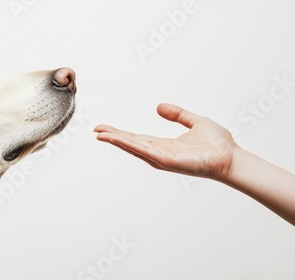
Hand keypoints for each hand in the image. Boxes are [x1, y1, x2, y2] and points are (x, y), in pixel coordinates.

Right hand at [94, 103, 236, 179]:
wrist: (231, 156)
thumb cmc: (217, 144)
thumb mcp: (194, 122)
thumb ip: (177, 114)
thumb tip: (158, 107)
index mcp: (164, 145)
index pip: (137, 138)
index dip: (120, 133)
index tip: (105, 128)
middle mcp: (160, 153)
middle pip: (131, 144)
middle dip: (113, 137)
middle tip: (96, 131)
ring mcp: (162, 158)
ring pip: (135, 148)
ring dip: (117, 141)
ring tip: (101, 135)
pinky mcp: (168, 161)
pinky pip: (145, 151)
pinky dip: (130, 145)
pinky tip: (119, 139)